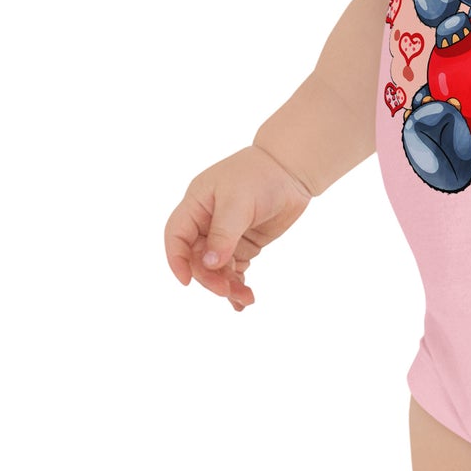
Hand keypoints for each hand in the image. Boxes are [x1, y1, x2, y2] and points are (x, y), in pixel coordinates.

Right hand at [163, 145, 312, 310]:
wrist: (293, 169)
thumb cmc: (261, 175)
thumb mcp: (238, 202)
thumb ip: (223, 234)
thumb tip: (210, 264)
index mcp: (196, 205)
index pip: (177, 237)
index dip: (177, 260)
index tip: (187, 282)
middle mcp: (206, 221)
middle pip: (198, 258)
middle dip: (210, 277)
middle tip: (226, 290)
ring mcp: (225, 234)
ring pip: (216, 268)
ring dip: (226, 285)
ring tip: (244, 298)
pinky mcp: (243, 243)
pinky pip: (234, 268)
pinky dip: (237, 283)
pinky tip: (243, 300)